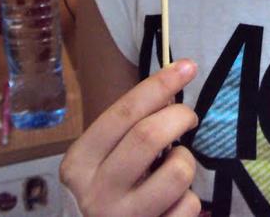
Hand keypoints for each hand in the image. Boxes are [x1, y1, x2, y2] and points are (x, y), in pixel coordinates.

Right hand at [60, 59, 200, 216]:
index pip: (124, 112)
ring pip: (177, 172)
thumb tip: (170, 89)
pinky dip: (189, 198)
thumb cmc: (103, 188)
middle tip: (188, 117)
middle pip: (149, 136)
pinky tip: (173, 201)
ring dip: (186, 160)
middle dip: (180, 116)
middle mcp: (96, 192)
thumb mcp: (103, 155)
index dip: (160, 84)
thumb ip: (130, 124)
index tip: (188, 66)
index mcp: (81, 161)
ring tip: (175, 165)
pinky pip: (188, 207)